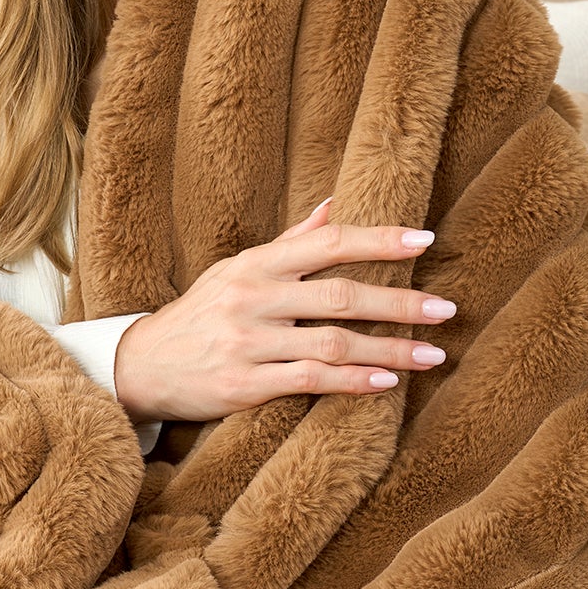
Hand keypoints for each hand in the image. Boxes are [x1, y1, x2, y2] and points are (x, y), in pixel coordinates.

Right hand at [111, 195, 456, 424]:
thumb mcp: (237, 269)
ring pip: (332, 341)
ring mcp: (247, 341)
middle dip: (400, 302)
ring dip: (389, 350)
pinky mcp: (243, 384)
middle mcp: (253, 296)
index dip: (380, 239)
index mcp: (257, 263)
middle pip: (340, 294)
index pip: (329, 241)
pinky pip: (309, 380)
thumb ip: (290, 242)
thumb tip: (335, 204)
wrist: (140, 366)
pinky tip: (386, 384)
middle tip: (447, 309)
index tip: (426, 240)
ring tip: (432, 355)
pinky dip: (352, 381)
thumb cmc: (200, 313)